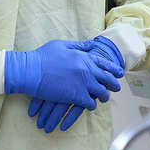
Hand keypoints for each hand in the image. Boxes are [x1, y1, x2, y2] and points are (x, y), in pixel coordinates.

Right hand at [5, 39, 123, 109]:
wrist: (30, 71)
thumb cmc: (42, 57)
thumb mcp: (60, 45)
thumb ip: (78, 46)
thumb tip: (92, 45)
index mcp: (83, 56)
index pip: (105, 63)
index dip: (113, 69)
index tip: (119, 73)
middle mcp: (87, 69)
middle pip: (107, 79)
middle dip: (113, 84)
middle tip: (116, 88)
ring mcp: (83, 83)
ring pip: (101, 93)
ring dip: (103, 96)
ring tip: (102, 98)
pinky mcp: (76, 96)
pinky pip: (90, 103)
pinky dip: (91, 105)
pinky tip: (89, 105)